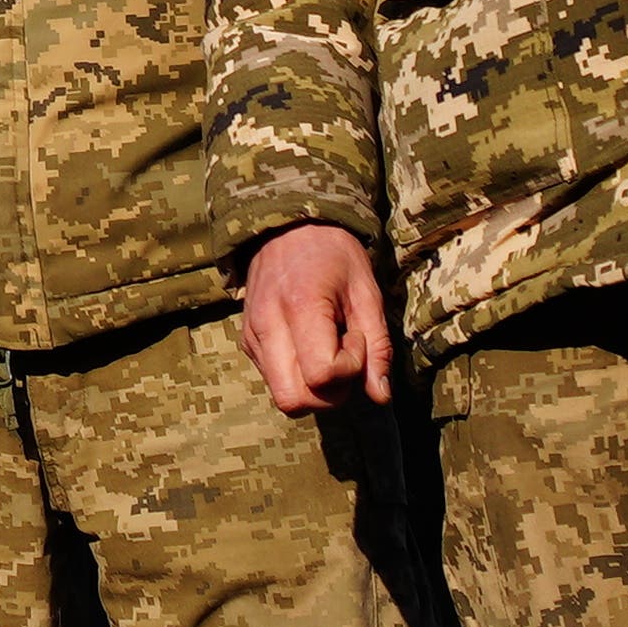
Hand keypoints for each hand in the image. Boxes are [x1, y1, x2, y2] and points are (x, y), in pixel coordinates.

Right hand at [235, 221, 392, 415]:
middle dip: (328, 393)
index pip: (322, 375)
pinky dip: (298, 374)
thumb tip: (381, 397)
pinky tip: (309, 342)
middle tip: (343, 355)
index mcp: (300, 307)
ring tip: (326, 345)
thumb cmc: (335, 255)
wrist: (288, 226)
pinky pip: (275, 380)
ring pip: (283, 396)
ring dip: (314, 386)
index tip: (355, 335)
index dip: (350, 367)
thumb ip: (378, 346)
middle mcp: (267, 326)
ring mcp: (252, 336)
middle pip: (294, 400)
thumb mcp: (366, 293)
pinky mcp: (247, 341)